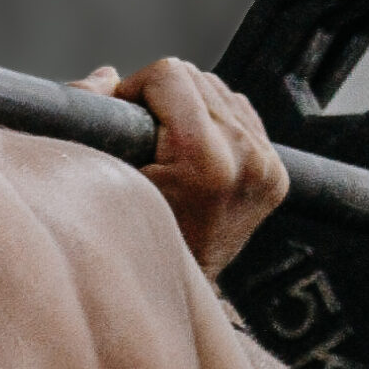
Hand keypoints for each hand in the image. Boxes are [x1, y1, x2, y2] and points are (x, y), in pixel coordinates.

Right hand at [78, 56, 288, 275]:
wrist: (175, 293)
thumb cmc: (129, 242)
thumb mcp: (99, 176)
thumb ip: (92, 114)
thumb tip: (109, 76)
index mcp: (206, 158)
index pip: (169, 75)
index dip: (134, 91)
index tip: (123, 122)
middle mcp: (246, 158)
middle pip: (196, 78)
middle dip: (161, 99)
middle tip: (143, 140)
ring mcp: (267, 167)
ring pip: (218, 90)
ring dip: (189, 107)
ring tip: (168, 149)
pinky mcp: (276, 173)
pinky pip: (241, 113)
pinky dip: (214, 121)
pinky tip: (193, 153)